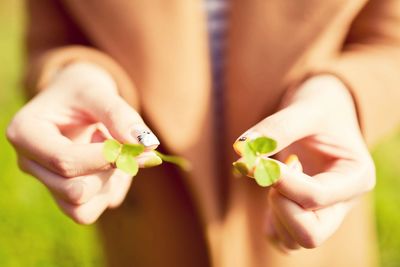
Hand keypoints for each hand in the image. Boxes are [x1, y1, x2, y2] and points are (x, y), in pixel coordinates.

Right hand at [7, 62, 160, 223]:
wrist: (77, 101)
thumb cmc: (83, 92)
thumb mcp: (99, 92)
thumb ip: (121, 115)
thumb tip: (148, 145)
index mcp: (26, 133)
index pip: (65, 161)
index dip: (106, 158)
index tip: (135, 145)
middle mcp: (30, 164)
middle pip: (74, 191)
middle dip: (108, 170)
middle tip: (116, 140)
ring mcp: (47, 183)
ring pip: (81, 210)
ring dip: (109, 184)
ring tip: (109, 152)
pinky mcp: (64, 197)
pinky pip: (91, 210)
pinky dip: (110, 191)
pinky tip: (111, 166)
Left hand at [233, 75, 374, 251]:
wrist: (322, 114)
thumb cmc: (320, 109)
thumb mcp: (305, 109)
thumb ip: (277, 127)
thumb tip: (241, 149)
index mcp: (356, 176)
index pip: (316, 196)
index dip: (279, 179)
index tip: (256, 159)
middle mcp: (344, 202)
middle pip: (310, 234)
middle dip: (280, 205)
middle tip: (274, 173)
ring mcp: (325, 214)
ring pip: (293, 242)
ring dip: (274, 211)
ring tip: (279, 177)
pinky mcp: (305, 217)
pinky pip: (282, 239)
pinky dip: (270, 220)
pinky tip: (275, 189)